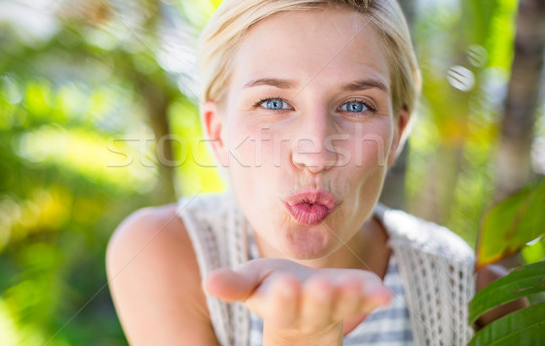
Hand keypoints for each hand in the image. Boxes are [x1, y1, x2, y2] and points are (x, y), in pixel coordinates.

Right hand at [205, 258, 390, 342]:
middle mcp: (310, 312)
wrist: (305, 301)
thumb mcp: (253, 282)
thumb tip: (208, 282)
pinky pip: (368, 300)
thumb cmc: (274, 286)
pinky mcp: (358, 298)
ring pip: (342, 306)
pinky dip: (376, 298)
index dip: (284, 298)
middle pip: (315, 308)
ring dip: (348, 298)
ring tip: (352, 287)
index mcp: (280, 307)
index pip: (281, 307)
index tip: (285, 286)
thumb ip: (234, 284)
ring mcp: (337, 307)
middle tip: (322, 286)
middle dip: (318, 298)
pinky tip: (385, 294)